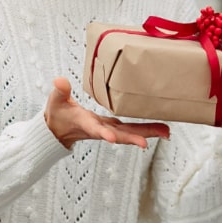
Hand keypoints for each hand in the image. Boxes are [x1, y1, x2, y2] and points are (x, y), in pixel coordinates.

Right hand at [44, 77, 169, 149]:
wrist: (58, 130)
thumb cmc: (57, 114)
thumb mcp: (56, 102)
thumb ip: (59, 91)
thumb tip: (59, 80)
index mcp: (84, 123)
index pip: (94, 129)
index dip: (102, 134)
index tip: (111, 139)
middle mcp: (99, 129)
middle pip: (118, 135)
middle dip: (133, 137)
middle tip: (147, 141)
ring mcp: (107, 129)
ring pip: (129, 132)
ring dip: (147, 133)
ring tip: (166, 132)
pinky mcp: (112, 126)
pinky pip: (131, 129)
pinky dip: (146, 130)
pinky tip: (161, 129)